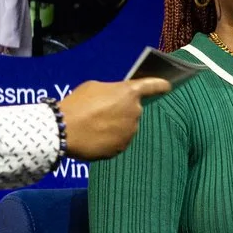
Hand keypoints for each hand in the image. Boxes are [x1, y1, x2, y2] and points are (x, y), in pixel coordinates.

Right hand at [54, 78, 171, 160]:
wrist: (64, 130)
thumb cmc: (77, 104)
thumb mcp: (94, 87)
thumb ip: (111, 91)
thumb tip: (115, 100)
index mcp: (129, 92)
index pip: (153, 86)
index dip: (161, 85)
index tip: (168, 86)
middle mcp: (135, 111)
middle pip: (134, 109)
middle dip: (122, 109)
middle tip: (102, 111)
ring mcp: (130, 131)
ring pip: (127, 127)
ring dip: (116, 126)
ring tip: (95, 125)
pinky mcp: (122, 147)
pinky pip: (119, 141)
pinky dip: (111, 139)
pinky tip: (95, 137)